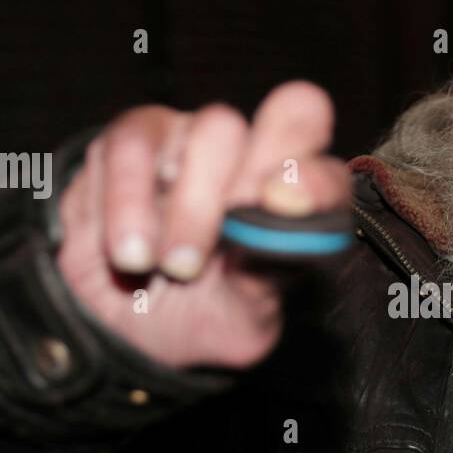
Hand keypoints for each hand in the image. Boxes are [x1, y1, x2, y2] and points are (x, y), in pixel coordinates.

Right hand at [54, 81, 351, 368]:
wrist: (121, 332)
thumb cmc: (199, 317)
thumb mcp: (242, 321)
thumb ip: (269, 273)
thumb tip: (278, 229)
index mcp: (296, 199)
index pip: (330, 168)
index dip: (316, 177)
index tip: (286, 206)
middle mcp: (255, 154)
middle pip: (288, 120)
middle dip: (250, 184)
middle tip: (224, 244)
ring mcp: (195, 138)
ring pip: (215, 130)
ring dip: (192, 207)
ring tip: (175, 268)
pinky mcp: (132, 140)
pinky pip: (135, 146)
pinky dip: (130, 203)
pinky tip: (131, 254)